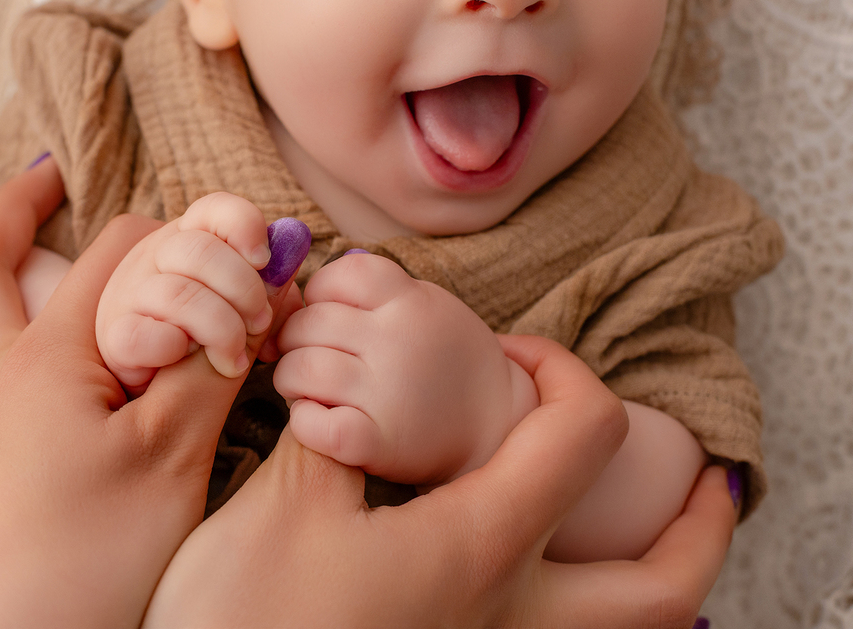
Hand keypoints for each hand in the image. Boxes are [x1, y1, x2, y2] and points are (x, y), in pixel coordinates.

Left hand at [0, 159, 302, 627]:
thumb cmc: (93, 552)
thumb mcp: (174, 454)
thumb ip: (210, 364)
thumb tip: (252, 296)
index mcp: (53, 357)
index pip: (122, 257)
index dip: (185, 245)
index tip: (242, 258)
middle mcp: (0, 374)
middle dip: (19, 207)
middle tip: (48, 171)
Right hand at [95, 191, 275, 389]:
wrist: (150, 375)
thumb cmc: (205, 334)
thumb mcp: (242, 307)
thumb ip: (271, 296)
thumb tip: (290, 287)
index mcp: (191, 237)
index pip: (214, 208)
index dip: (244, 225)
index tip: (265, 259)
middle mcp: (155, 256)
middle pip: (198, 249)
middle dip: (243, 289)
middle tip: (260, 322)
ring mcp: (130, 294)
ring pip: (177, 294)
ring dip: (221, 328)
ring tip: (235, 358)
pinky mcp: (114, 337)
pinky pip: (143, 334)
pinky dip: (174, 348)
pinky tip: (189, 359)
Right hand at [146, 334, 736, 628]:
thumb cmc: (245, 621)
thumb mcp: (283, 505)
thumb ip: (334, 425)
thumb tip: (352, 366)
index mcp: (478, 549)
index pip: (582, 435)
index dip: (562, 368)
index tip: (508, 350)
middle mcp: (512, 617)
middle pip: (664, 583)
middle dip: (700, 522)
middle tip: (706, 479)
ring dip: (663, 577)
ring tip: (652, 535)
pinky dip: (596, 611)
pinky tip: (546, 578)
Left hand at [273, 251, 535, 486]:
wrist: (496, 425)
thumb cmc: (445, 360)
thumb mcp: (425, 306)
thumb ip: (372, 294)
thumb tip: (294, 294)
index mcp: (411, 300)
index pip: (337, 275)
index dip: (319, 293)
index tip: (327, 315)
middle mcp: (398, 340)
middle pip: (308, 324)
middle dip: (294, 340)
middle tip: (308, 356)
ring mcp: (387, 391)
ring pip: (299, 369)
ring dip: (290, 379)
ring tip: (307, 388)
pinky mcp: (377, 442)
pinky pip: (310, 424)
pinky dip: (303, 422)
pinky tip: (317, 419)